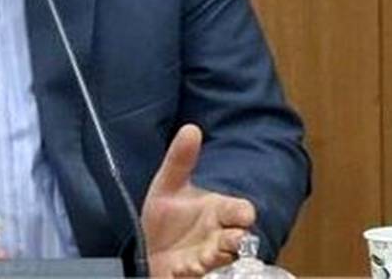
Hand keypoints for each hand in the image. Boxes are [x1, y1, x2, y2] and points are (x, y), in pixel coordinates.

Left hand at [143, 124, 256, 277]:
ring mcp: (206, 260)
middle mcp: (217, 238)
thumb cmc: (167, 217)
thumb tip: (191, 128)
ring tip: (200, 259)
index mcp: (217, 213)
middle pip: (239, 240)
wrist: (146, 249)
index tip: (244, 214)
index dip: (243, 213)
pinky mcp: (190, 276)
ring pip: (222, 262)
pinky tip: (181, 270)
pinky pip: (197, 277)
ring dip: (215, 259)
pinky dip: (192, 274)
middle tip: (232, 239)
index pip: (241, 211)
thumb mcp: (168, 185)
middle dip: (237, 241)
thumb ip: (180, 159)